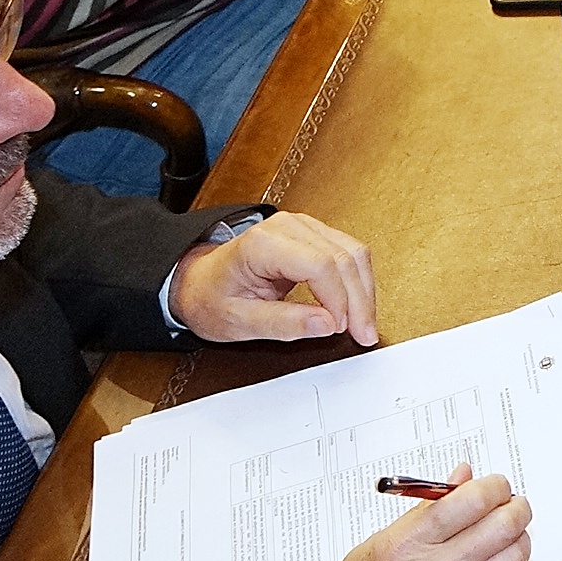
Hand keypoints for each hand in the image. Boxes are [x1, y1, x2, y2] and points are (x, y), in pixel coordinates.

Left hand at [168, 210, 378, 343]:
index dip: (339, 299)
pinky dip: (357, 280)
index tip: (341, 330)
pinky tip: (355, 305)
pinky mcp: (313, 234)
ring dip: (364, 290)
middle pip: (343, 257)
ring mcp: (303, 226)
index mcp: (264, 243)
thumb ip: (283, 323)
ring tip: (362, 324)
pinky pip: (348, 252)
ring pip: (353, 252)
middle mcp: (288, 226)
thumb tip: (327, 324)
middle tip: (363, 334)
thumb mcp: (238, 322)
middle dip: (359, 299)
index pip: (320, 265)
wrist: (197, 281)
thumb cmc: (210, 298)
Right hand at [313, 464, 532, 560]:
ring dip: (515, 542)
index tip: (497, 486)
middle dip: (516, 509)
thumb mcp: (382, 539)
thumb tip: (463, 476)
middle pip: (503, 527)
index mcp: (410, 544)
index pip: (473, 500)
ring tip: (502, 538)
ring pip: (513, 560)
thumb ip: (428, 508)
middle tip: (512, 506)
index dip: (495, 486)